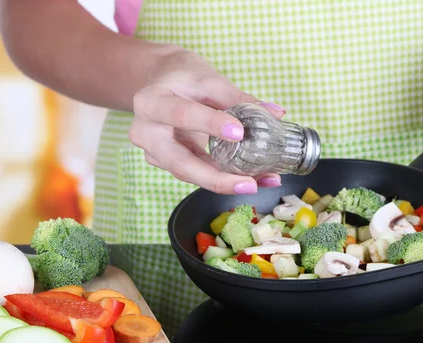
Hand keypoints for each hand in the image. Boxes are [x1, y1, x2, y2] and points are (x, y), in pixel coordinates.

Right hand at [130, 48, 285, 194]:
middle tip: (250, 184)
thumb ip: (239, 98)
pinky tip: (248, 179)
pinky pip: (194, 175)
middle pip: (180, 163)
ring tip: (261, 182)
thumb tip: (276, 113)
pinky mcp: (165, 164)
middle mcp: (146, 132)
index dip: (210, 124)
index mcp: (152, 102)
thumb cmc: (185, 77)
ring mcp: (153, 152)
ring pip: (189, 174)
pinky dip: (221, 178)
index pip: (181, 114)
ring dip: (225, 182)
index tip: (240, 132)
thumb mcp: (209, 79)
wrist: (161, 81)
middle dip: (217, 178)